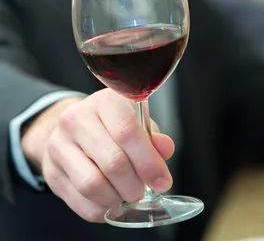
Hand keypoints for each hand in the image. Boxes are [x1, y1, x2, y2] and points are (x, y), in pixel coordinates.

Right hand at [22, 89, 173, 222]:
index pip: (127, 132)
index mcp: (104, 101)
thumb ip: (153, 137)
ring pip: (93, 185)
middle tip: (142, 190)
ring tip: (126, 194)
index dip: (148, 162)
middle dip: (135, 185)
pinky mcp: (51, 171)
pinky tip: (110, 200)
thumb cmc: (111, 125)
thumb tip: (165, 149)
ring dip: (117, 198)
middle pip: (112, 162)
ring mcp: (59, 145)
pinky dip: (101, 209)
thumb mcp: (136, 121)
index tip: (162, 181)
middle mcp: (77, 119)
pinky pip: (80, 202)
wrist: (72, 129)